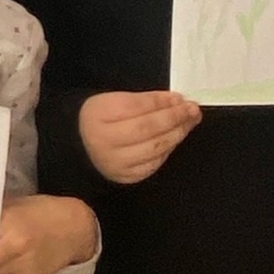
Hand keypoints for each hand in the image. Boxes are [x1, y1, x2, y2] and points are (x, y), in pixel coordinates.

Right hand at [79, 90, 200, 183]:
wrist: (81, 146)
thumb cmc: (101, 118)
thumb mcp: (114, 100)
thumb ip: (144, 100)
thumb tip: (176, 101)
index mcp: (98, 115)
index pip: (136, 106)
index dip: (161, 102)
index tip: (179, 97)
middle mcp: (105, 141)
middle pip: (147, 128)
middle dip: (175, 117)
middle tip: (193, 109)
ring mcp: (116, 162)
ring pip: (155, 148)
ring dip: (178, 133)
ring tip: (190, 121)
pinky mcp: (127, 177)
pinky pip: (154, 163)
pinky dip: (168, 149)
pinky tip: (175, 138)